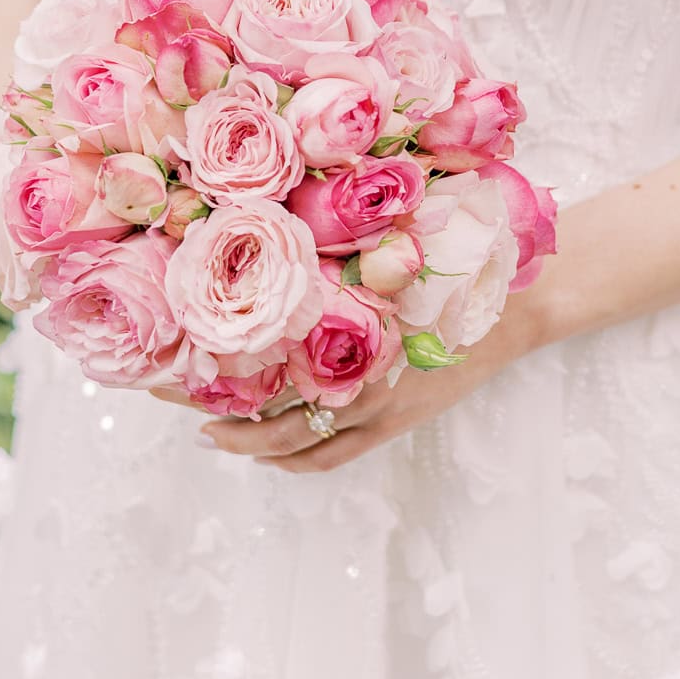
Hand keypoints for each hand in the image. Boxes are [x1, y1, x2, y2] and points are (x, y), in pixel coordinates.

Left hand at [146, 288, 547, 472]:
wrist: (515, 305)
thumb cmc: (452, 262)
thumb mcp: (396, 248)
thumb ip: (346, 249)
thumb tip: (282, 219)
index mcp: (352, 331)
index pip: (265, 356)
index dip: (215, 361)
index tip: (172, 348)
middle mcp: (359, 378)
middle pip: (268, 408)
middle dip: (212, 405)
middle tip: (165, 390)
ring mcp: (376, 407)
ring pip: (295, 441)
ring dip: (247, 440)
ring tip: (209, 429)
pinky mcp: (393, 422)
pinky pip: (332, 454)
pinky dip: (293, 458)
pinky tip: (267, 451)